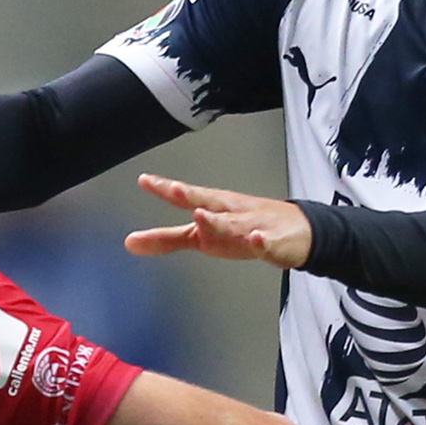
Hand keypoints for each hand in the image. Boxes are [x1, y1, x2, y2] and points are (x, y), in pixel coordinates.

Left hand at [126, 175, 312, 269]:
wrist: (296, 231)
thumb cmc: (243, 228)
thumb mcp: (201, 236)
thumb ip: (166, 240)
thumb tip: (129, 242)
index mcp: (213, 207)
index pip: (186, 197)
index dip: (166, 190)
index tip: (145, 180)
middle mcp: (230, 212)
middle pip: (209, 202)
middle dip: (191, 196)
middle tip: (174, 189)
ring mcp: (253, 225)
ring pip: (234, 223)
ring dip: (219, 220)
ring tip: (201, 215)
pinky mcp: (275, 243)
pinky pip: (268, 243)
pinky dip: (263, 242)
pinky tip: (257, 241)